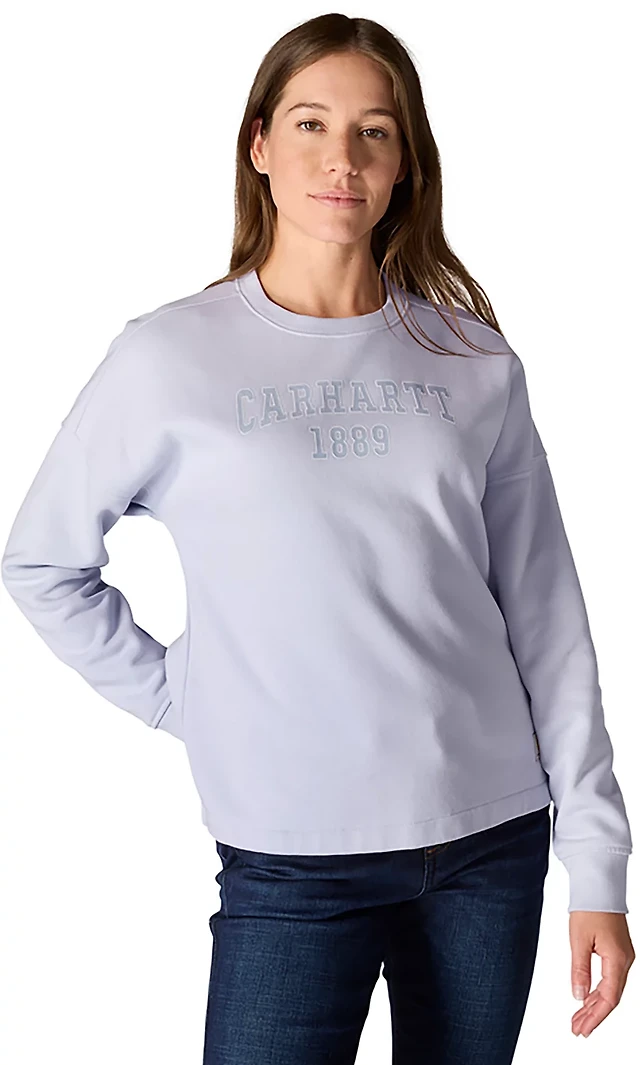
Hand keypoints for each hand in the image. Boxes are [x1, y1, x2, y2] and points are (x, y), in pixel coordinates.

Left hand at [569, 911, 634, 1037]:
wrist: (599, 886)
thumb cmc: (590, 908)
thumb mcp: (579, 940)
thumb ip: (579, 970)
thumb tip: (578, 997)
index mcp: (618, 960)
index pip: (609, 998)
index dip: (595, 1017)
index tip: (582, 1029)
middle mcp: (625, 961)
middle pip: (611, 997)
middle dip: (593, 1015)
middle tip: (576, 1029)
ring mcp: (623, 957)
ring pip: (610, 989)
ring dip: (594, 1005)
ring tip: (578, 1018)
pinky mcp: (617, 951)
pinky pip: (610, 978)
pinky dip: (598, 991)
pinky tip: (586, 999)